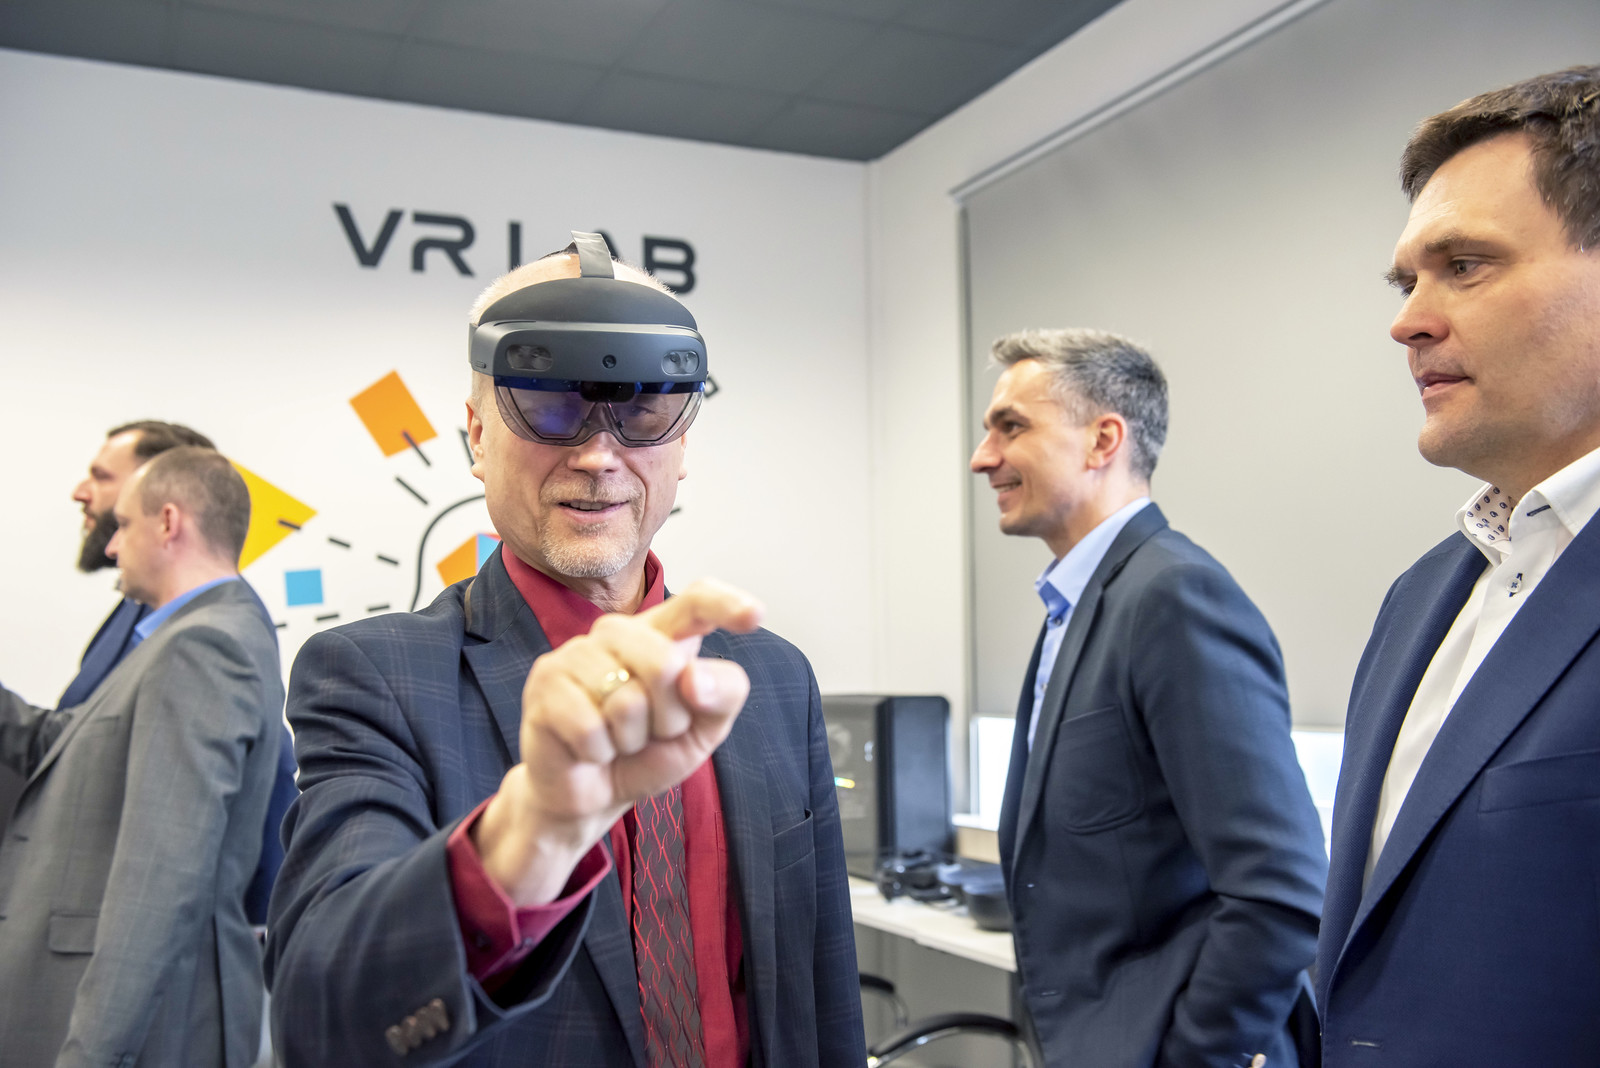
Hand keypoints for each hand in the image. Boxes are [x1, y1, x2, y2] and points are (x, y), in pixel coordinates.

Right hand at [473, 579, 762, 904]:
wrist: (591, 796)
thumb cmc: (646, 753)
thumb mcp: (703, 730)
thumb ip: (722, 695)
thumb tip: (691, 677)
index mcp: (662, 635)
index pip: (696, 602)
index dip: (724, 603)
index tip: (753, 617)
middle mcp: (617, 632)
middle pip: (664, 661)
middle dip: (667, 717)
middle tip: (648, 732)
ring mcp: (576, 652)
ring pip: (625, 700)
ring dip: (629, 739)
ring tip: (616, 740)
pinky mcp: (545, 681)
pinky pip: (590, 725)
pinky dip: (598, 751)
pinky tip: (588, 749)